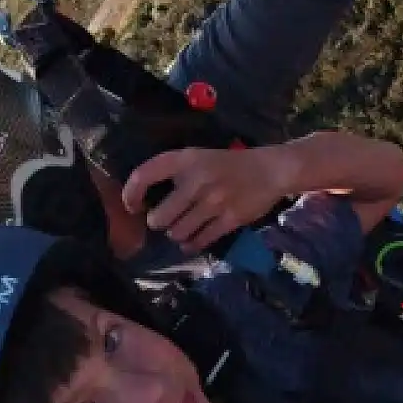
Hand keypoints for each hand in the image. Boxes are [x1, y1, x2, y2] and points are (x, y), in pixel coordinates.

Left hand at [122, 144, 295, 253]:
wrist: (271, 170)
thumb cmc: (228, 164)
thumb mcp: (199, 157)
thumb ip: (175, 173)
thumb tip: (145, 201)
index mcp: (185, 159)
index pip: (144, 175)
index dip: (131, 194)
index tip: (132, 206)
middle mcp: (197, 180)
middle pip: (160, 217)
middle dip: (159, 223)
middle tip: (165, 222)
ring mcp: (214, 201)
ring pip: (179, 232)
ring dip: (176, 235)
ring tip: (181, 231)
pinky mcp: (230, 219)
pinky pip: (201, 240)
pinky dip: (192, 245)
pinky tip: (191, 243)